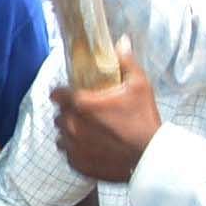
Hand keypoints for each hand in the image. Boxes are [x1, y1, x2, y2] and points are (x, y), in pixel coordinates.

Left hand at [50, 53, 160, 182]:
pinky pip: (68, 154)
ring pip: (61, 136)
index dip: (62, 92)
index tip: (70, 93)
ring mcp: (72, 147)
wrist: (148, 157)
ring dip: (71, 132)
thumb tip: (121, 41)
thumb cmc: (143, 118)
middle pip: (59, 115)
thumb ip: (127, 62)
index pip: (57, 94)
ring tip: (89, 131)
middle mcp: (71, 126)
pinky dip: (76, 150)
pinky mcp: (76, 164)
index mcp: (81, 104)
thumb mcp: (140, 85)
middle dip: (69, 112)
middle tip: (87, 113)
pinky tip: (92, 147)